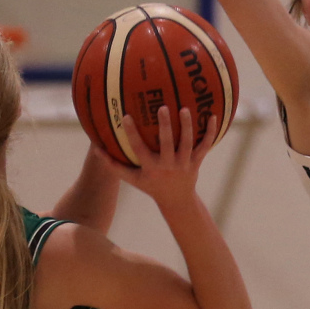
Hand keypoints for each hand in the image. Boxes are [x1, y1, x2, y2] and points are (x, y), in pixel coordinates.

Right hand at [95, 107, 218, 204]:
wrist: (177, 201)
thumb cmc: (151, 186)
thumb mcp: (132, 179)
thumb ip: (114, 165)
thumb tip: (96, 149)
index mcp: (151, 168)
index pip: (139, 149)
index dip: (132, 133)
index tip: (126, 116)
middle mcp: (168, 165)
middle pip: (167, 144)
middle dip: (165, 126)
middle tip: (162, 107)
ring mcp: (184, 164)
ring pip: (187, 143)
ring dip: (187, 126)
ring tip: (185, 109)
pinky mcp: (196, 162)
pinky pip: (205, 146)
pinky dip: (210, 133)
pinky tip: (213, 116)